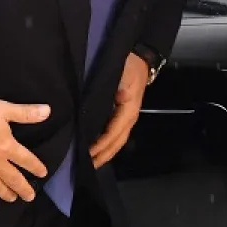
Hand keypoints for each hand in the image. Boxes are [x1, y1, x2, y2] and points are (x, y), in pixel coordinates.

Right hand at [0, 98, 49, 205]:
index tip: (42, 173)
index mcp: (7, 147)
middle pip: (14, 179)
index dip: (36, 167)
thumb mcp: (3, 109)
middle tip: (30, 196)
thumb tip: (48, 111)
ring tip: (12, 199)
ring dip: (6, 194)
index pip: (27, 160)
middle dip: (24, 189)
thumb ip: (26, 113)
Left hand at [90, 53, 148, 168]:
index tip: (85, 155)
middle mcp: (129, 119)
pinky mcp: (124, 115)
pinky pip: (115, 134)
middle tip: (85, 167)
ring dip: (104, 153)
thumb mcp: (118, 76)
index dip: (100, 145)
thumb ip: (107, 93)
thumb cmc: (128, 67)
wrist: (141, 58)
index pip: (112, 134)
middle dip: (102, 156)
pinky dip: (107, 144)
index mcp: (128, 111)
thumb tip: (92, 110)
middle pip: (116, 143)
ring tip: (90, 163)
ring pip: (117, 141)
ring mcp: (128, 118)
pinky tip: (97, 148)